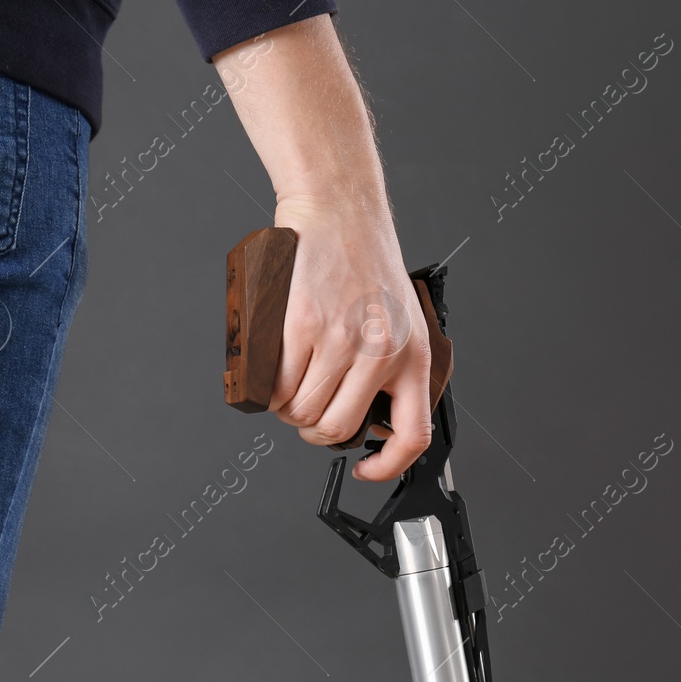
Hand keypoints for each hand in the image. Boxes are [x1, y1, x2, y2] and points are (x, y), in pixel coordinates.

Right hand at [268, 197, 430, 481]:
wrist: (341, 211)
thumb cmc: (368, 264)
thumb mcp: (405, 322)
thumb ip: (396, 370)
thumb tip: (374, 420)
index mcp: (413, 357)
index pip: (412, 435)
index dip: (387, 466)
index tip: (367, 470)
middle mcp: (381, 352)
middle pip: (336, 429)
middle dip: (314, 430)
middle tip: (307, 410)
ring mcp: (340, 340)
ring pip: (300, 412)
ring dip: (286, 407)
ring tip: (290, 382)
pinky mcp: (302, 326)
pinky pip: (276, 384)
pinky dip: (267, 387)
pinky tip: (274, 368)